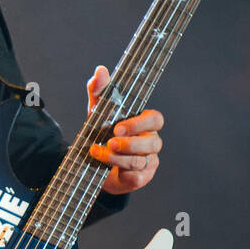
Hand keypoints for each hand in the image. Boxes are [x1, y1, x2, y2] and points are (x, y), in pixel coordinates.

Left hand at [86, 65, 162, 194]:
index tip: (118, 127)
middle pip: (152, 142)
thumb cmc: (101, 133)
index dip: (140, 123)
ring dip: (117, 158)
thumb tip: (101, 70)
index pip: (156, 119)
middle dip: (129, 143)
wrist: (92, 164)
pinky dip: (121, 172)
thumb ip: (100, 91)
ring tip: (98, 153)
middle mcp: (150, 141)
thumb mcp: (97, 112)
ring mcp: (148, 161)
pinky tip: (108, 169)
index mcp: (145, 123)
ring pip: (140, 161)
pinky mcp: (141, 178)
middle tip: (109, 142)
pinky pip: (137, 177)